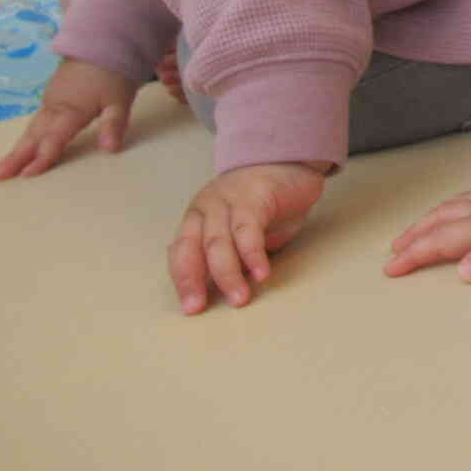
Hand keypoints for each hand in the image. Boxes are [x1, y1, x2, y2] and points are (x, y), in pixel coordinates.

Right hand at [0, 58, 140, 178]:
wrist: (102, 44)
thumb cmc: (114, 74)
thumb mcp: (120, 99)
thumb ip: (114, 124)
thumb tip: (111, 149)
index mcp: (72, 110)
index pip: (55, 138)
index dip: (43, 157)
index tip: (27, 175)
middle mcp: (55, 107)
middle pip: (35, 135)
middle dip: (17, 157)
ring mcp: (50, 102)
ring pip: (32, 129)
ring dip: (17, 149)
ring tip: (0, 169)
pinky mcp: (51, 99)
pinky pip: (35, 122)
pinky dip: (26, 137)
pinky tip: (19, 149)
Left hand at [168, 162, 327, 314]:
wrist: (289, 161)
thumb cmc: (265, 204)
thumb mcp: (239, 233)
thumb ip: (228, 254)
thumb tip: (216, 288)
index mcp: (197, 219)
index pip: (180, 253)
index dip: (183, 281)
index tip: (192, 308)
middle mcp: (206, 209)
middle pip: (191, 248)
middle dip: (193, 281)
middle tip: (200, 308)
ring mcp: (227, 201)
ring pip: (217, 243)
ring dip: (227, 274)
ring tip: (240, 298)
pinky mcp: (253, 197)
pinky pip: (247, 230)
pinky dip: (252, 255)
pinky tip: (261, 274)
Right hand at [383, 189, 470, 281]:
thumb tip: (464, 272)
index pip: (441, 241)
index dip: (415, 255)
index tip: (392, 268)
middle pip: (441, 221)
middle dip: (415, 236)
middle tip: (395, 249)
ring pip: (454, 206)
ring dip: (430, 218)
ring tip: (417, 227)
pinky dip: (454, 204)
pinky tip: (460, 206)